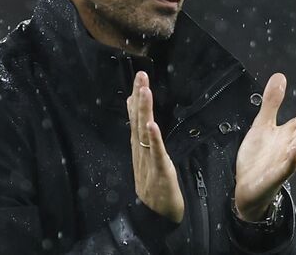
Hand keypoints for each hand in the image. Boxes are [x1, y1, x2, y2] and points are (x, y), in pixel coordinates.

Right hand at [126, 71, 183, 222]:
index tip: (138, 80)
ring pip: (145, 133)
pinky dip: (153, 139)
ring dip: (144, 111)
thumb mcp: (149, 163)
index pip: (136, 120)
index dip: (136, 100)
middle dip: (139, 98)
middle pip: (139, 121)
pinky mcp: (159, 172)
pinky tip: (152, 125)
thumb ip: (146, 143)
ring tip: (144, 91)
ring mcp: (148, 162)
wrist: (154, 219)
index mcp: (140, 150)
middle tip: (141, 76)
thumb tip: (143, 122)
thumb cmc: (155, 191)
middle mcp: (141, 153)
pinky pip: (156, 154)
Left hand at [234, 73, 295, 221]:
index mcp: (291, 133)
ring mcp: (286, 160)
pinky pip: (289, 167)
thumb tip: (281, 76)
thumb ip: (271, 102)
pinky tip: (295, 148)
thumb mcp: (262, 124)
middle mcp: (293, 145)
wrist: (246, 186)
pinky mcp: (277, 175)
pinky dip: (293, 158)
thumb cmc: (258, 157)